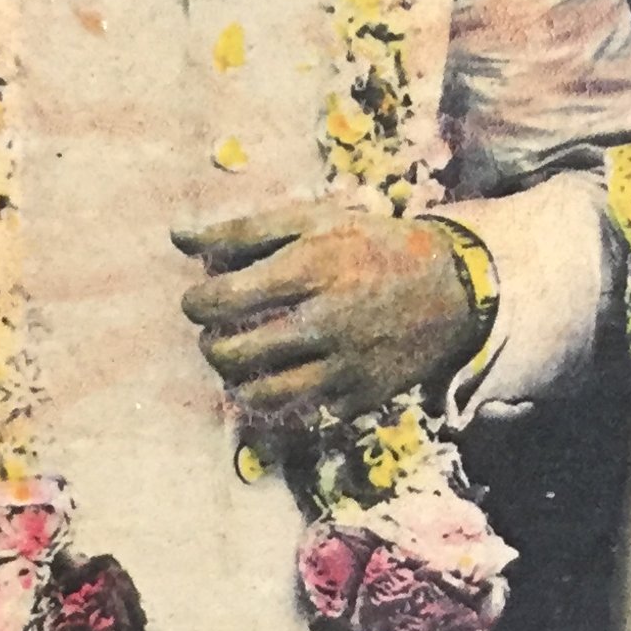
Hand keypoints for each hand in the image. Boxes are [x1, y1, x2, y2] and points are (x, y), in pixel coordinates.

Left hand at [174, 204, 481, 433]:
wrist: (452, 288)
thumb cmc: (369, 245)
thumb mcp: (313, 221)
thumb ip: (243, 230)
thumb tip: (177, 236)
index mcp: (310, 269)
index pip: (222, 300)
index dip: (196, 304)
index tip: (200, 301)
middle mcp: (326, 320)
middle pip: (233, 354)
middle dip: (211, 346)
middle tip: (217, 335)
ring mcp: (346, 364)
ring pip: (262, 395)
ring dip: (239, 381)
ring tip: (244, 362)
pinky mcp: (362, 396)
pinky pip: (304, 409)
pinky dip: (286, 396)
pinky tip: (288, 373)